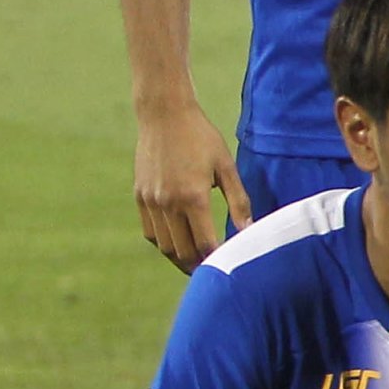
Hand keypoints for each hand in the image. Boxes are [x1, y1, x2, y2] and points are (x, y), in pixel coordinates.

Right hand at [133, 100, 250, 271]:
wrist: (164, 116)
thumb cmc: (202, 138)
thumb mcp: (227, 167)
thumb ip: (239, 201)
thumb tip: (248, 229)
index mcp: (193, 198)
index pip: (205, 243)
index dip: (217, 259)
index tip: (229, 265)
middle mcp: (168, 203)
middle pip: (182, 250)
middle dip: (198, 265)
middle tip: (213, 272)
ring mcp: (150, 201)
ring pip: (163, 245)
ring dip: (179, 258)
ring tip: (196, 263)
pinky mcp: (140, 196)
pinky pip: (150, 231)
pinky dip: (164, 243)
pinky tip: (178, 243)